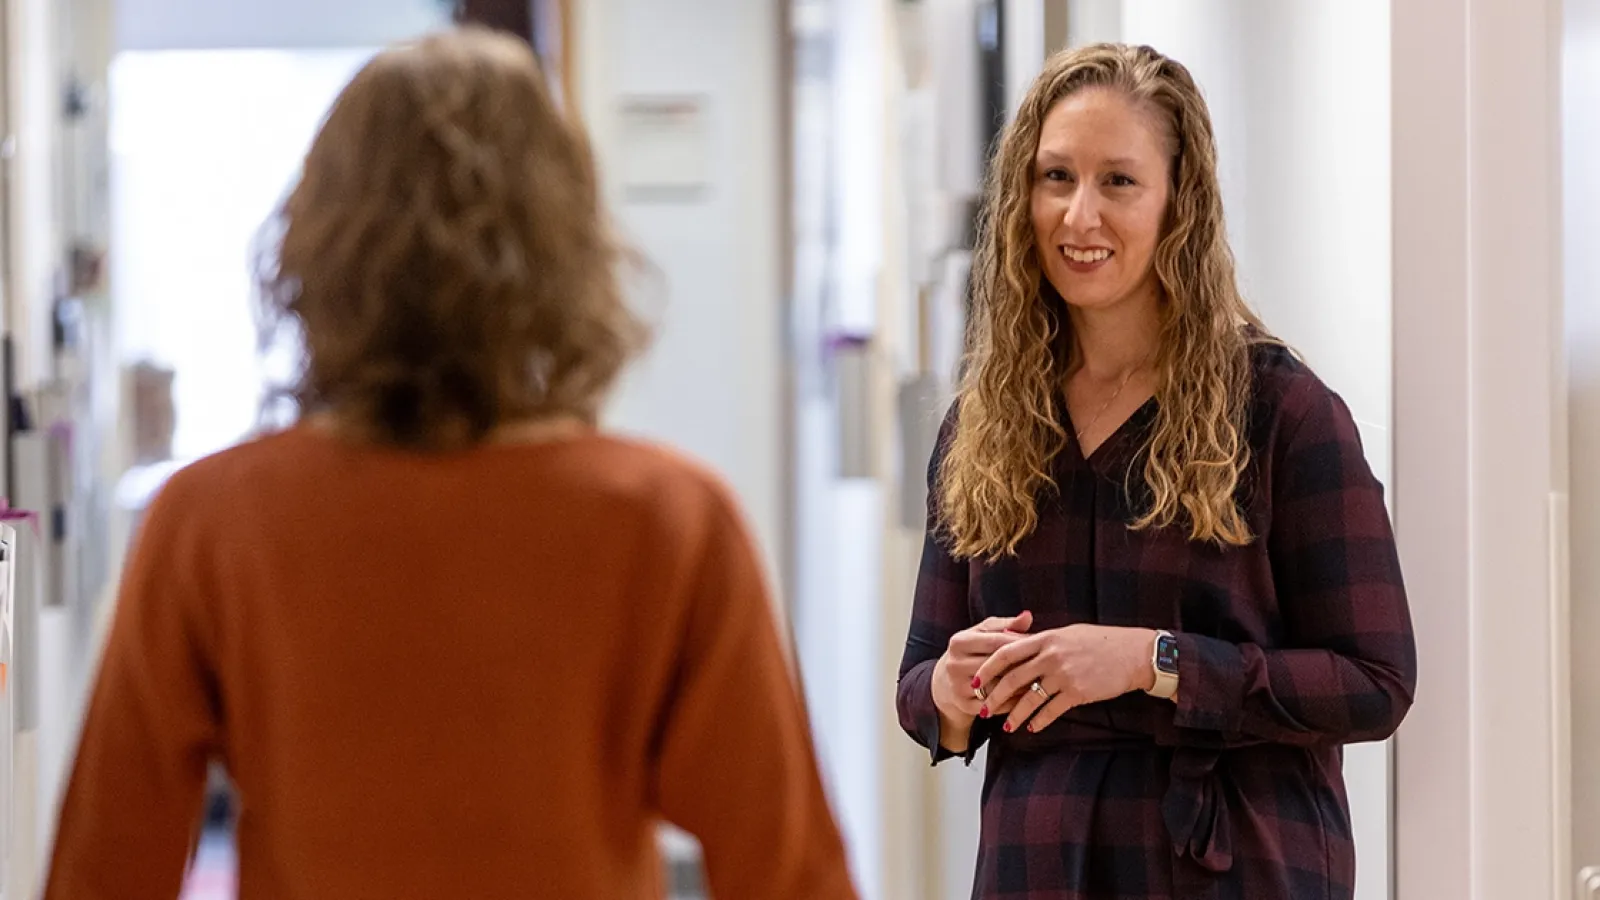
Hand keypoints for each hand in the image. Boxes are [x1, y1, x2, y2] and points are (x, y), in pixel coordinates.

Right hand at [930, 611, 1034, 725]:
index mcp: (959, 642)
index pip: (995, 642)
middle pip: (996, 665)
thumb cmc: (971, 651)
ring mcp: (958, 686)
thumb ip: (1006, 625)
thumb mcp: (982, 634)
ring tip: (1041, 682)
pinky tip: (1028, 698)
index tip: (1041, 643)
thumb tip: (1028, 616)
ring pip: (997, 687)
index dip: (1020, 642)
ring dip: (1020, 686)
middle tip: (1045, 665)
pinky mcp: (964, 705)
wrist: (945, 681)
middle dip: (1022, 665)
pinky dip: (1012, 703)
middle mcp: (955, 664)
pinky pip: (995, 705)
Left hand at [972, 625, 1155, 734]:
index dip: (988, 668)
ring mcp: (1064, 675)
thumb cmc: (1101, 641)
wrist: (1133, 654)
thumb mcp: (1068, 634)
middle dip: (994, 696)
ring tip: (1006, 726)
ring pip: (1030, 699)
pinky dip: (1040, 721)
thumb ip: (1044, 641)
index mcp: (1045, 638)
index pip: (1006, 652)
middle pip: (1013, 678)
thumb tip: (1021, 646)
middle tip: (982, 709)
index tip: (975, 680)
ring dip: (1015, 715)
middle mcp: (1051, 656)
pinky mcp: (1078, 693)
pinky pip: (1052, 710)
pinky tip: (1032, 728)